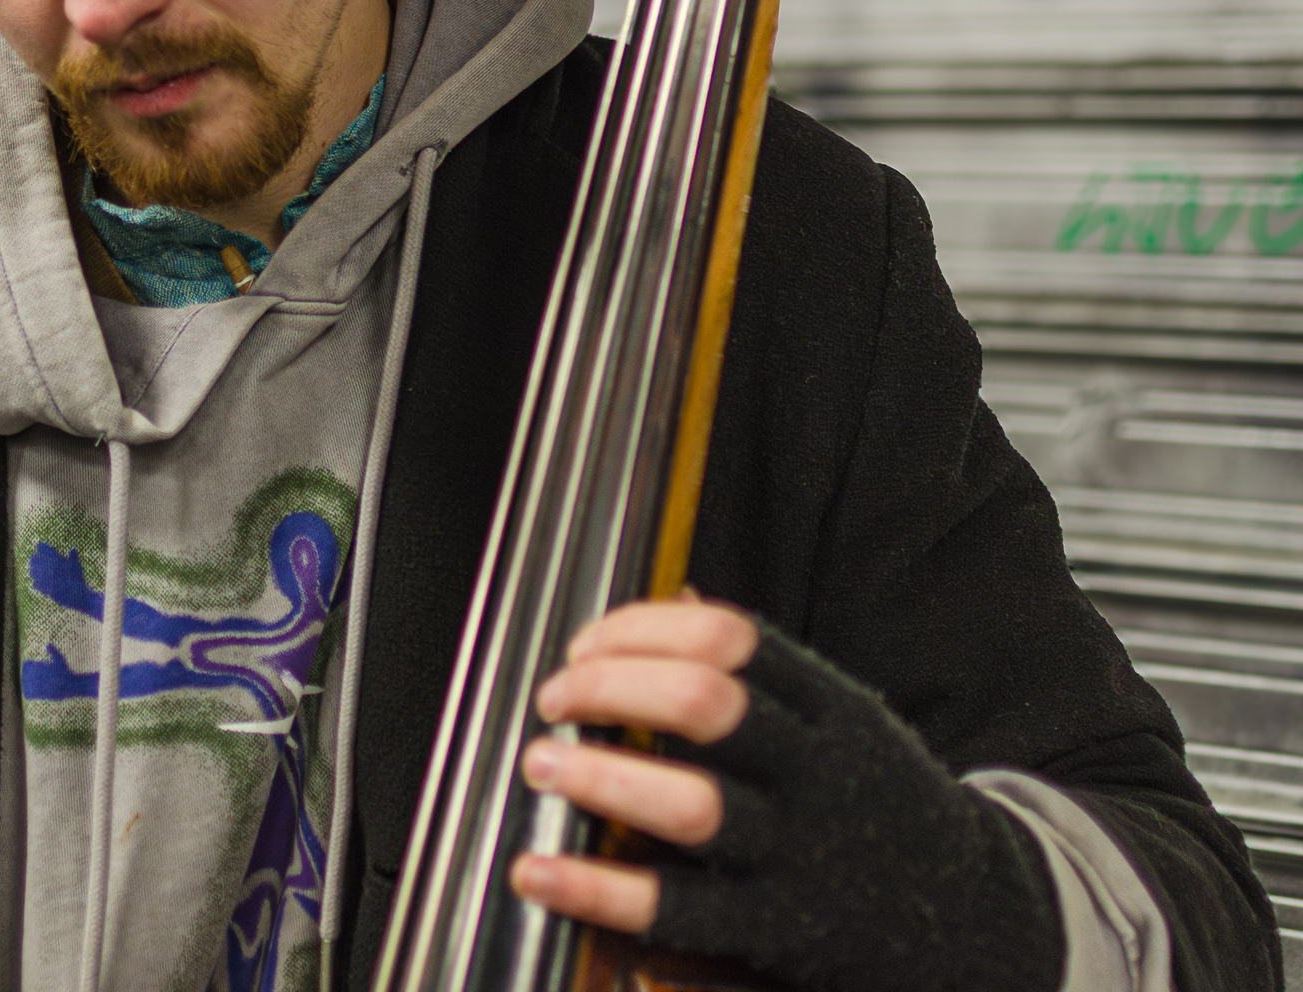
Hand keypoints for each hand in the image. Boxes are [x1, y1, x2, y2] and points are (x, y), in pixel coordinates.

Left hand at [511, 600, 1063, 991]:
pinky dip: (597, 890)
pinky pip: (680, 910)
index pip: (729, 639)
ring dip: (600, 778)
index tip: (583, 645)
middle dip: (610, 688)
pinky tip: (539, 873)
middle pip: (707, 704)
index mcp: (831, 711)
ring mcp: (801, 853)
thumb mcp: (842, 725)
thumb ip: (762, 674)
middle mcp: (819, 773)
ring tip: (541, 764)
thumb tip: (678, 594)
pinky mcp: (780, 929)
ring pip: (694, 805)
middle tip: (554, 697)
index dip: (640, 629)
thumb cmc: (878, 809)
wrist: (984, 924)